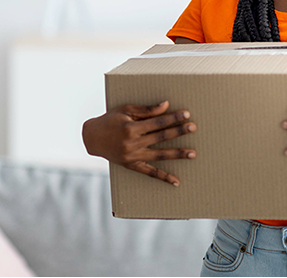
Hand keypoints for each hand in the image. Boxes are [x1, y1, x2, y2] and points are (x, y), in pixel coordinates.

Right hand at [82, 101, 196, 185]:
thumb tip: (166, 105)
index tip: (186, 114)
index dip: (172, 117)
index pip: (157, 122)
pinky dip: (163, 177)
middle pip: (161, 137)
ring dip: (177, 154)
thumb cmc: (110, 120)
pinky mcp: (132, 165)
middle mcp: (132, 143)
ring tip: (193, 153)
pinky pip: (150, 173)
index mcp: (131, 128)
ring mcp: (132, 156)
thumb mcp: (126, 110)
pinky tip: (176, 181)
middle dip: (178, 132)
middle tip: (194, 127)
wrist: (92, 138)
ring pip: (159, 156)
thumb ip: (147, 110)